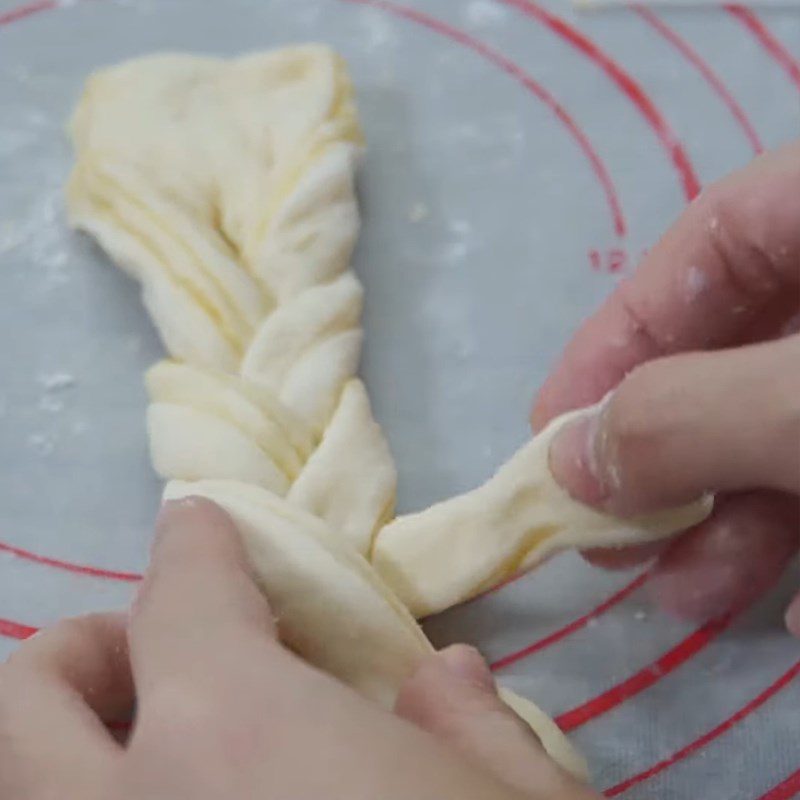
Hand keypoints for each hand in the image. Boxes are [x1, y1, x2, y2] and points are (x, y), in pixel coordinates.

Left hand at [0, 498, 595, 799]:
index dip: (196, 543)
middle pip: (26, 699)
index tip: (202, 526)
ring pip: (23, 794)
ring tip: (157, 749)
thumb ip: (469, 726)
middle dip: (86, 654)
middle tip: (153, 660)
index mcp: (237, 737)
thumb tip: (441, 678)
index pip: (183, 593)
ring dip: (66, 751)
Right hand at [534, 140, 799, 632]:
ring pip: (788, 427)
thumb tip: (565, 462)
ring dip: (726, 518)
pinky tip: (785, 608)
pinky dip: (799, 532)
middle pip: (738, 350)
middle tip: (605, 536)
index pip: (709, 242)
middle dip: (666, 453)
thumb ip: (688, 418)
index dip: (620, 336)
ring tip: (680, 594)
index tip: (554, 431)